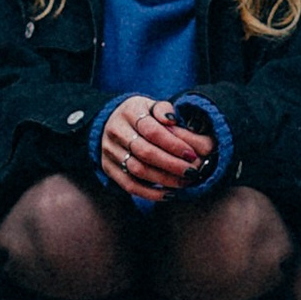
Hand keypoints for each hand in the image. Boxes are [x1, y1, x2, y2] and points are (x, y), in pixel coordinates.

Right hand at [97, 95, 211, 207]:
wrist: (113, 123)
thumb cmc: (142, 115)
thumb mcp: (152, 105)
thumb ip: (164, 110)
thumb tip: (172, 120)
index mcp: (129, 112)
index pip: (152, 131)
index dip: (174, 144)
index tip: (192, 154)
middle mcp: (116, 131)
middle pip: (145, 152)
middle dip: (172, 164)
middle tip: (192, 172)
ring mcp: (110, 151)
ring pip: (137, 170)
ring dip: (164, 179)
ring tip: (184, 183)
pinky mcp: (108, 168)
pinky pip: (129, 185)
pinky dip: (150, 193)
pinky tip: (169, 194)